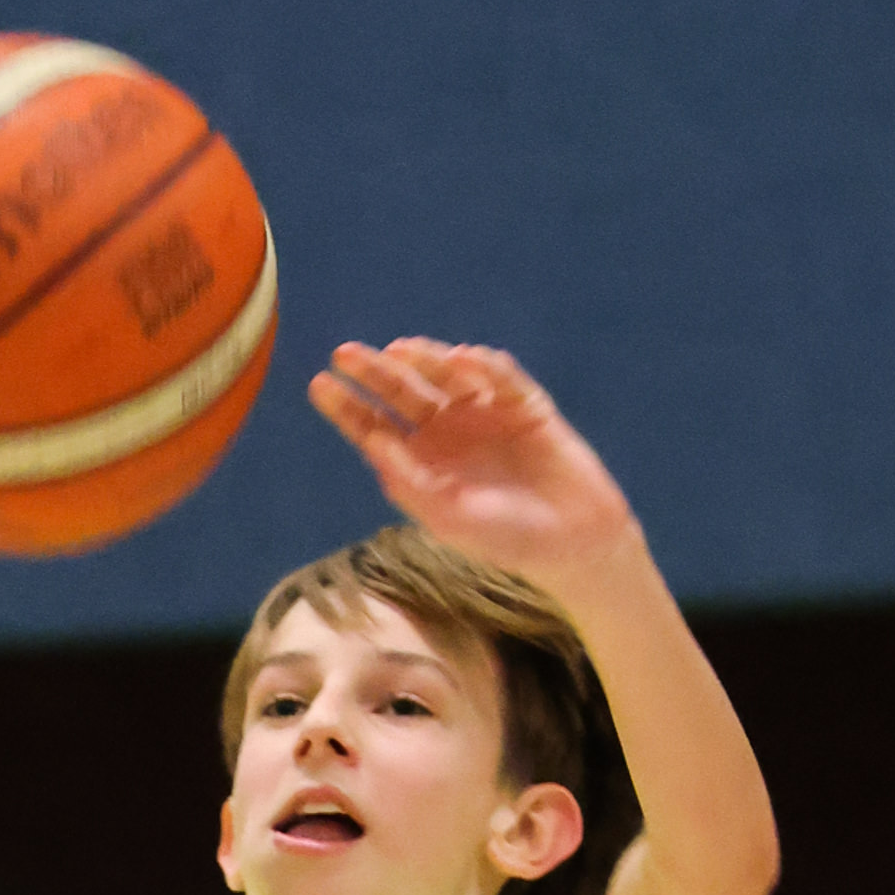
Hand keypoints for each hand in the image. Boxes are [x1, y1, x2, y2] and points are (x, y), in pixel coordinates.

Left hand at [308, 341, 638, 595]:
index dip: (348, 407)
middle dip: (375, 372)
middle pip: (403, 392)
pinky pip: (501, 376)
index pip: (376, 428)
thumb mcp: (449, 518)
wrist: (574, 542)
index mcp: (423, 462)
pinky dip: (483, 366)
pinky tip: (462, 359)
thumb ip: (412, 484)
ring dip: (424, 360)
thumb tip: (374, 445)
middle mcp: (448, 432)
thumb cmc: (507, 540)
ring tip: (401, 351)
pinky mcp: (524, 403)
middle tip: (345, 354)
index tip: (319, 384)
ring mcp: (485, 412)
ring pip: (446, 375)